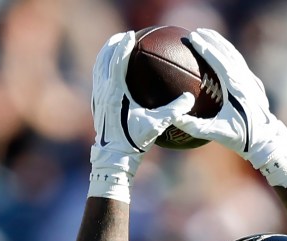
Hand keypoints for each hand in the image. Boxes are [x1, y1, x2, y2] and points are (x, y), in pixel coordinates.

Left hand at [88, 31, 191, 201]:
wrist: (113, 158)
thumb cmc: (134, 142)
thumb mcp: (156, 125)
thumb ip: (173, 111)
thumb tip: (189, 97)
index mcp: (116, 93)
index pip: (118, 62)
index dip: (123, 46)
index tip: (131, 35)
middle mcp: (104, 92)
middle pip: (104, 60)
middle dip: (112, 46)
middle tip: (123, 36)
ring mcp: (98, 98)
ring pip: (99, 69)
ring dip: (105, 56)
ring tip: (114, 47)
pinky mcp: (97, 106)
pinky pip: (99, 81)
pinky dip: (105, 71)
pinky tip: (113, 72)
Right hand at [174, 29, 286, 185]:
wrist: (267, 142)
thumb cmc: (242, 138)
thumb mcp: (216, 133)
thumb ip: (194, 126)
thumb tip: (173, 117)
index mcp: (236, 87)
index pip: (218, 60)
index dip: (205, 47)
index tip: (192, 37)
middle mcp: (245, 80)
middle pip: (228, 52)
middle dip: (213, 39)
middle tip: (197, 31)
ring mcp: (252, 82)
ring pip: (236, 57)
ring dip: (222, 45)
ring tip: (210, 37)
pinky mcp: (255, 86)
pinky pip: (241, 66)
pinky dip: (230, 57)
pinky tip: (223, 57)